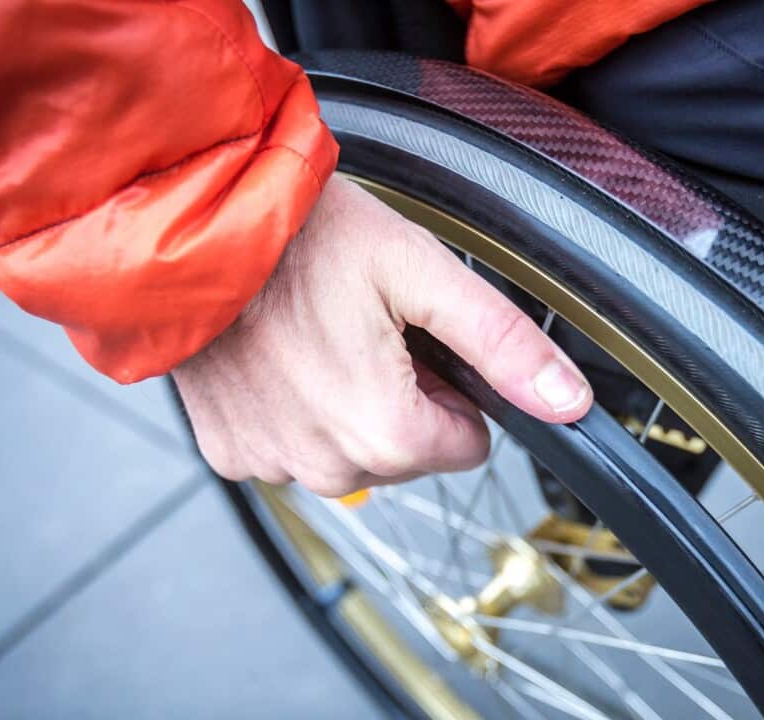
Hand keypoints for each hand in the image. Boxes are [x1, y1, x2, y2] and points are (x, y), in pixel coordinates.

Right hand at [172, 175, 592, 496]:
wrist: (196, 229)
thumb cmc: (304, 240)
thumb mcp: (421, 272)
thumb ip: (503, 342)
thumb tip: (568, 403)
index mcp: (386, 432)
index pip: (466, 446)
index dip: (450, 389)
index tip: (412, 341)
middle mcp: (327, 466)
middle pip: (407, 453)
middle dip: (399, 398)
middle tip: (361, 329)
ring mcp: (271, 464)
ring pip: (349, 455)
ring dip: (344, 408)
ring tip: (315, 338)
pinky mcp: (229, 453)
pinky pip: (288, 450)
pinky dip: (291, 414)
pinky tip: (276, 359)